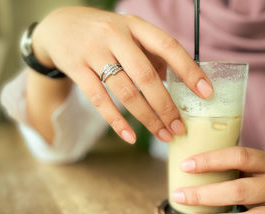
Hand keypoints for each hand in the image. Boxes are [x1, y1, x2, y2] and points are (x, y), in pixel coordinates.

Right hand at [32, 6, 212, 143]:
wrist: (59, 26)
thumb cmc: (104, 34)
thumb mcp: (129, 34)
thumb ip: (151, 55)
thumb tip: (176, 84)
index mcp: (135, 26)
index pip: (168, 46)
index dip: (188, 70)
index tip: (206, 93)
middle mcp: (115, 36)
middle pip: (146, 75)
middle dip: (166, 106)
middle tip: (180, 128)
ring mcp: (93, 52)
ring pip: (125, 91)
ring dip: (147, 118)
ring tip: (163, 135)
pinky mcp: (76, 69)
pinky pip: (99, 100)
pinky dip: (117, 121)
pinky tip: (131, 136)